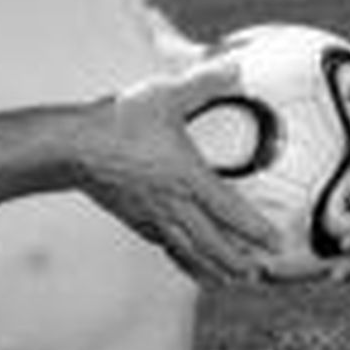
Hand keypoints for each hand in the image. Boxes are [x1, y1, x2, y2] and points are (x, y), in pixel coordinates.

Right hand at [77, 60, 282, 282]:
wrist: (74, 146)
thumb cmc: (119, 121)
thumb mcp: (166, 94)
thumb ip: (204, 82)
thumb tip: (236, 68)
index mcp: (186, 176)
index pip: (229, 210)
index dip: (255, 229)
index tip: (275, 244)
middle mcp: (172, 202)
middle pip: (210, 242)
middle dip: (236, 261)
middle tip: (259, 275)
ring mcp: (150, 214)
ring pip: (187, 250)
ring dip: (211, 267)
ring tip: (229, 281)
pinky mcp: (132, 217)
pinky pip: (162, 244)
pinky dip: (180, 257)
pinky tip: (185, 260)